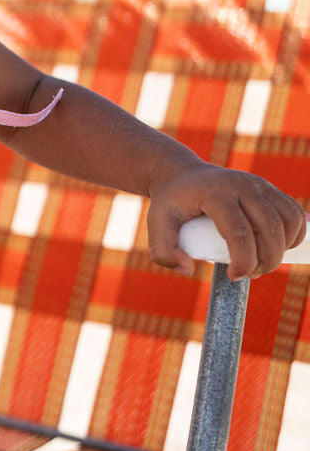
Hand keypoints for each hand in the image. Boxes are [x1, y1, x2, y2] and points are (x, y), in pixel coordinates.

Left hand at [145, 162, 305, 279]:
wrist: (182, 174)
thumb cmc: (170, 202)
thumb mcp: (156, 225)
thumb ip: (163, 253)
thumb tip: (188, 269)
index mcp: (215, 193)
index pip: (240, 232)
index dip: (243, 261)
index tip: (234, 276)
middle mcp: (241, 185)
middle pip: (269, 229)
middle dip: (266, 261)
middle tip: (249, 274)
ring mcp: (258, 184)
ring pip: (288, 221)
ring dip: (282, 249)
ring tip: (262, 261)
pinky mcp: (268, 187)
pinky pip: (294, 213)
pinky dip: (294, 235)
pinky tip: (278, 247)